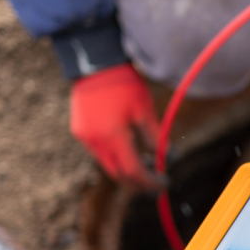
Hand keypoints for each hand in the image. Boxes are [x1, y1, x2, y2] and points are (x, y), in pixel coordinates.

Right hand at [70, 63, 161, 191]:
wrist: (95, 63)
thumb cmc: (124, 85)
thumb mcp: (145, 111)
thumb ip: (156, 139)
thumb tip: (168, 158)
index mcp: (113, 136)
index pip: (133, 171)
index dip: (150, 182)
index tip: (164, 185)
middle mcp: (95, 141)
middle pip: (118, 175)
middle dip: (139, 184)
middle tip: (157, 186)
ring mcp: (85, 137)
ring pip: (108, 166)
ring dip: (128, 172)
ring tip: (148, 167)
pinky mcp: (80, 132)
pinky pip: (100, 154)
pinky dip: (117, 159)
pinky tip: (130, 152)